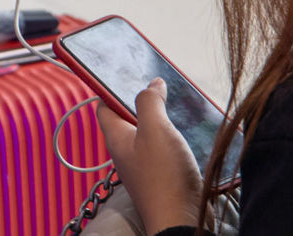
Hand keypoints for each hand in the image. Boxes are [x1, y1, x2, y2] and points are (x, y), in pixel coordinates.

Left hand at [96, 78, 203, 232]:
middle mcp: (126, 151)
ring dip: (161, 119)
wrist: (181, 221)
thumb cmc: (164, 177)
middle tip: (159, 86)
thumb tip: (151, 84)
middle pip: (128, 117)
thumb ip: (149, 102)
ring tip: (177, 105)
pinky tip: (188, 133)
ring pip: (148, 133)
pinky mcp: (162, 176)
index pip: (103, 105)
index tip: (126, 72)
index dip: (111, 87)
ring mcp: (144, 165)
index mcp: (116, 138)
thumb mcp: (155, 129)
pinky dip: (173, 138)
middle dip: (142, 100)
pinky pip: (163, 149)